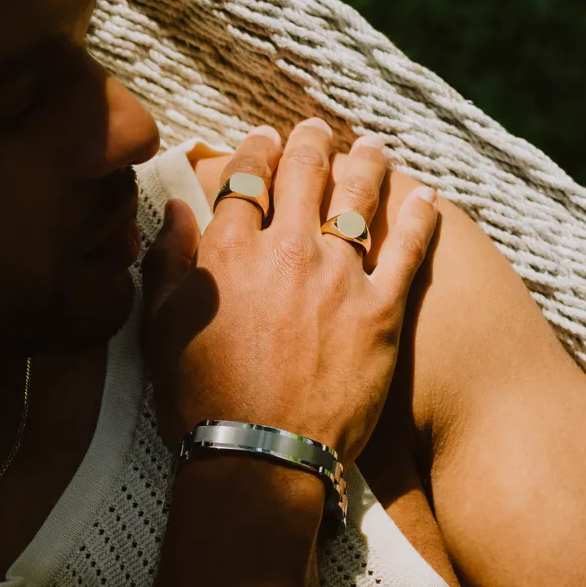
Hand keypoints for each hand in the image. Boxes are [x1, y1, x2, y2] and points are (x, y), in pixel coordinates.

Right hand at [140, 119, 440, 466]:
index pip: (244, 178)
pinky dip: (419, 217)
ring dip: (365, 163)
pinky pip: (408, 250)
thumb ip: (166, 263)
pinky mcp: (380, 311)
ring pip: (358, 197)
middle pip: (303, 172)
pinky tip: (427, 196)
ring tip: (371, 147)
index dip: (253, 150)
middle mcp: (285, 251)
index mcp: (227, 252)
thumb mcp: (159, 330)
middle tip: (314, 130)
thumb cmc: (199, 399)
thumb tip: (176, 212)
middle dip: (308, 142)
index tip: (260, 139)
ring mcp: (338, 277)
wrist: (258, 456)